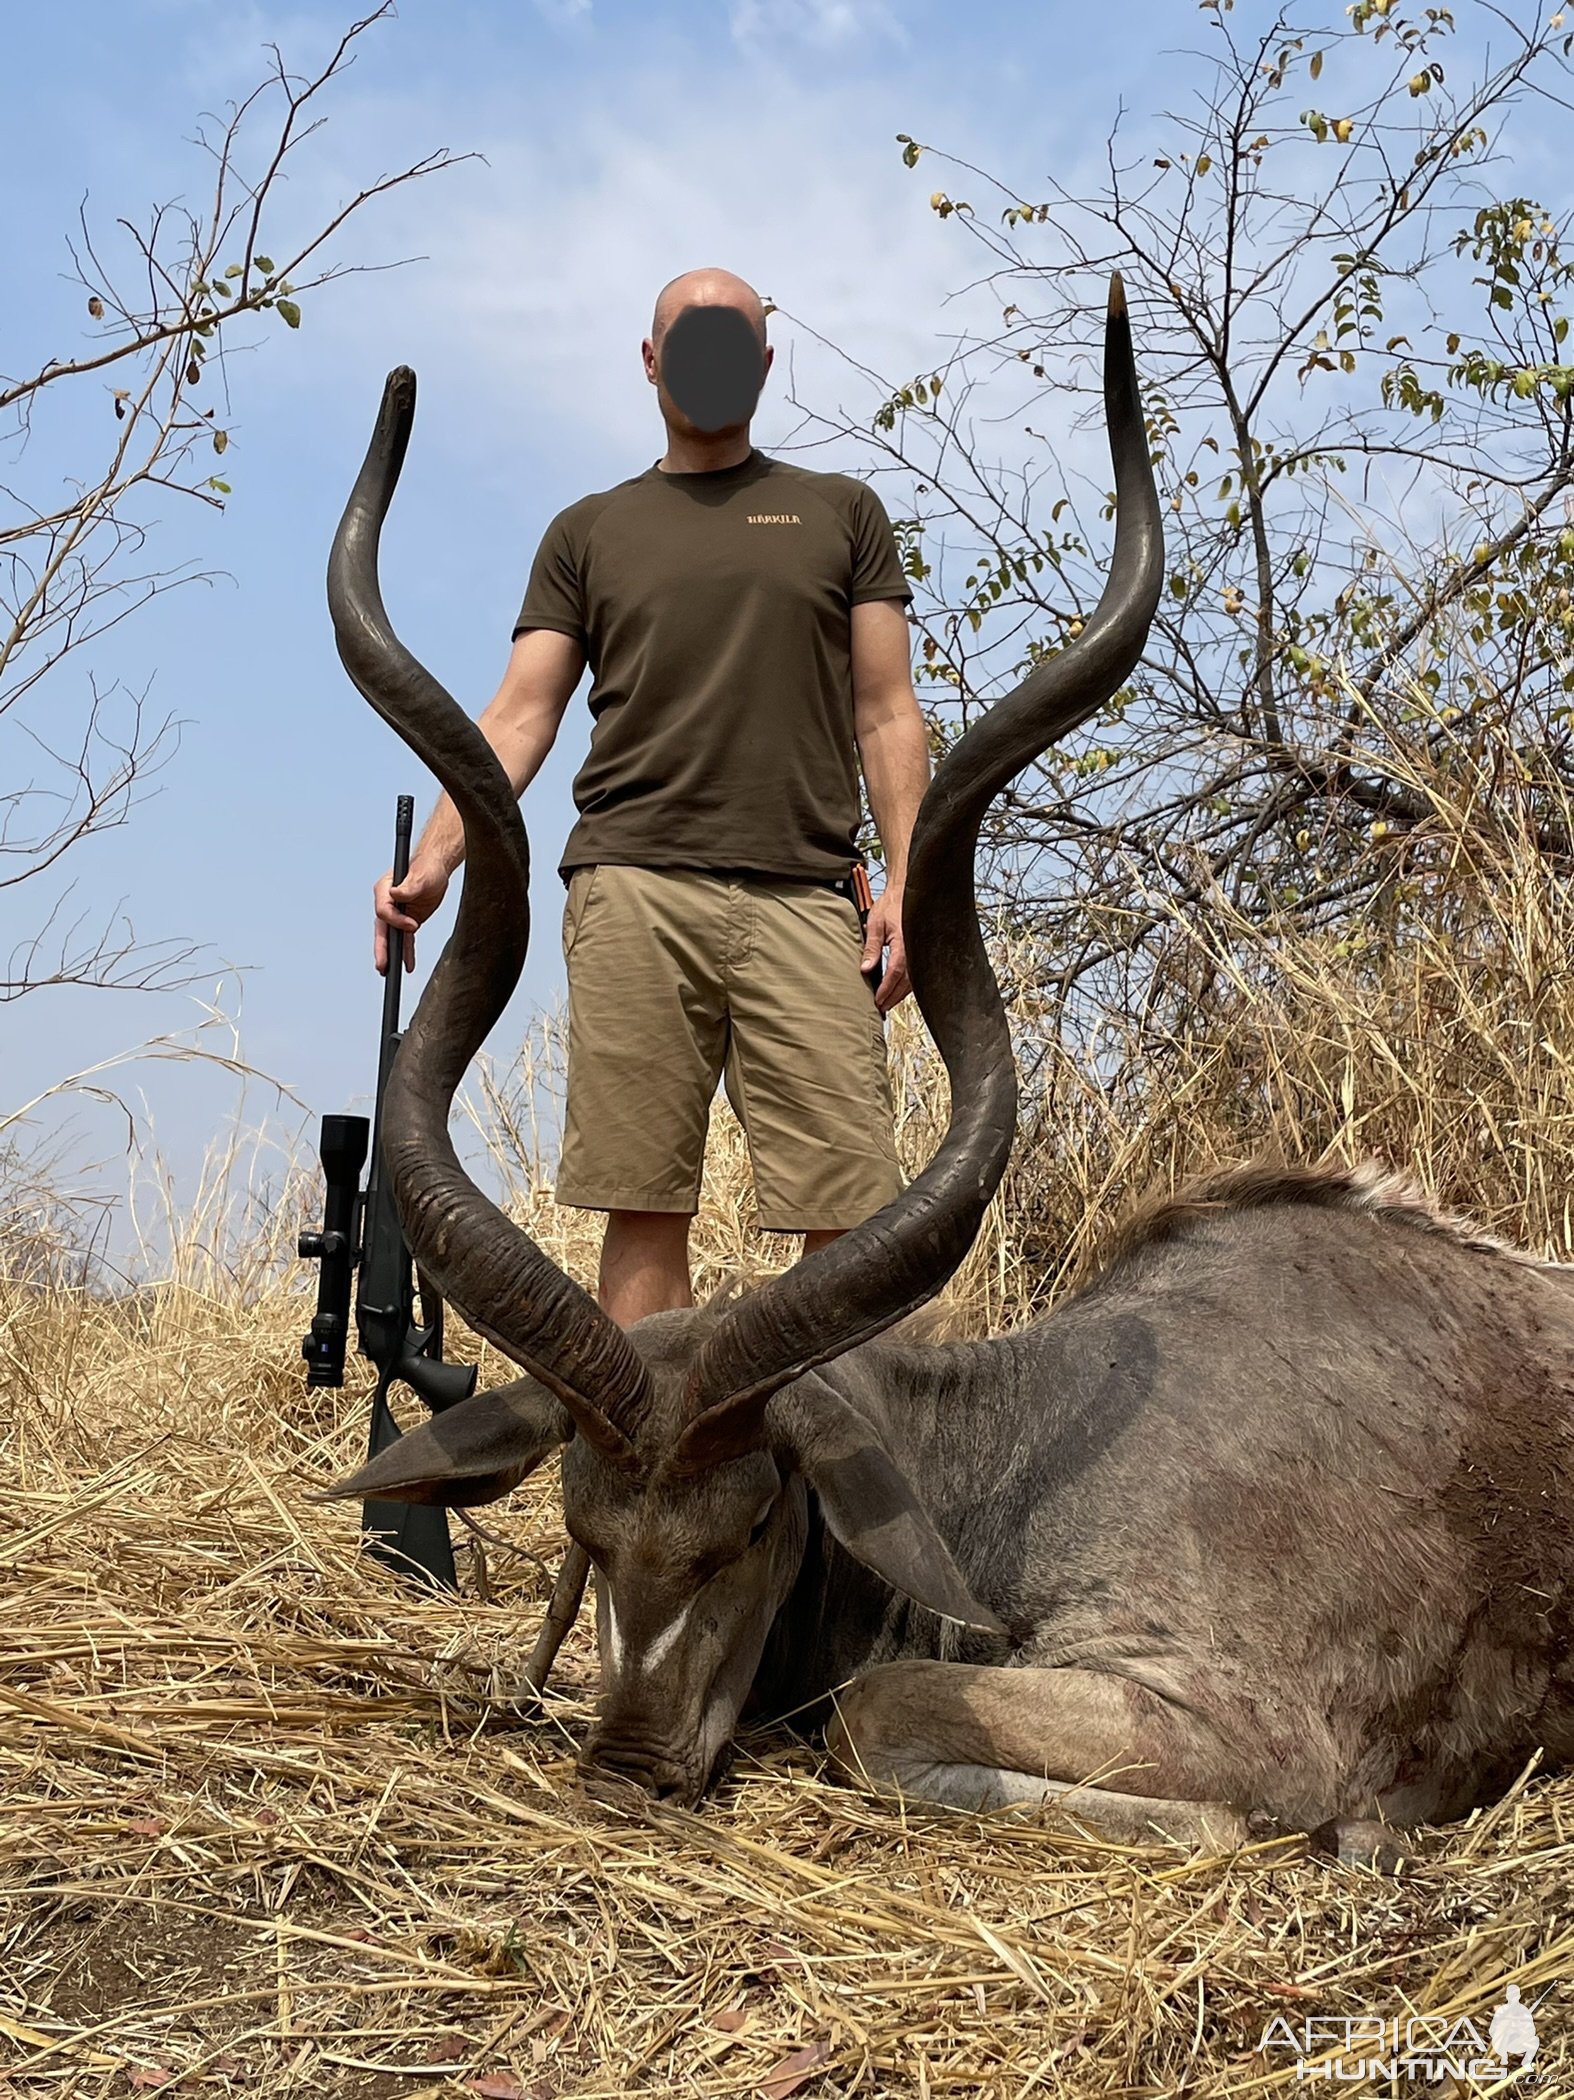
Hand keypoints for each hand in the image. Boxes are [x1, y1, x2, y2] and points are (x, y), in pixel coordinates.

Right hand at [374, 853, 450, 973]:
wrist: (437, 868)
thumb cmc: (427, 867)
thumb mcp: (421, 875)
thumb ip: (409, 886)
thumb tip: (395, 893)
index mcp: (384, 889)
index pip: (383, 911)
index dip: (397, 920)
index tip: (414, 925)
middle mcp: (386, 903)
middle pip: (381, 928)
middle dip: (381, 948)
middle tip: (382, 965)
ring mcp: (396, 913)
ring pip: (391, 936)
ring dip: (391, 954)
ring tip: (388, 972)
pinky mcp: (407, 920)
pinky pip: (404, 938)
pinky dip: (406, 952)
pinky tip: (407, 965)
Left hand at [862, 887, 909, 1013]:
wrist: (907, 894)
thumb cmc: (891, 906)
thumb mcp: (875, 924)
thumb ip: (871, 947)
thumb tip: (865, 969)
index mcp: (904, 943)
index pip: (895, 972)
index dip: (887, 989)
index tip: (878, 1000)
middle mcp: (916, 950)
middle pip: (906, 982)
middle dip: (893, 997)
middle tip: (881, 1007)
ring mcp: (920, 952)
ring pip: (913, 981)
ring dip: (900, 994)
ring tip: (887, 1003)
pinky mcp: (921, 953)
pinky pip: (916, 974)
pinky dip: (906, 985)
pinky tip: (897, 991)